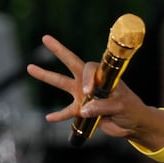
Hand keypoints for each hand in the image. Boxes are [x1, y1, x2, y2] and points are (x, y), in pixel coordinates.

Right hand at [26, 34, 163, 149]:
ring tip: (30, 68)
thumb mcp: (121, 106)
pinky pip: (67, 112)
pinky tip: (49, 117)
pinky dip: (58, 115)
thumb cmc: (131, 109)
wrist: (133, 124)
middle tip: (46, 38)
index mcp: (103, 77)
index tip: (87, 91)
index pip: (89, 69)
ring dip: (46, 76)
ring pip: (62, 83)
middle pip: (72, 63)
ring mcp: (84, 95)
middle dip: (59, 51)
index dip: (87, 79)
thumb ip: (103, 107)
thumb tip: (84, 110)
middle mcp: (91, 83)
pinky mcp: (82, 111)